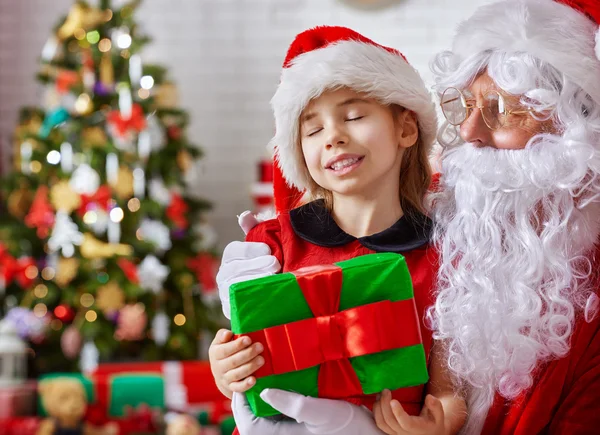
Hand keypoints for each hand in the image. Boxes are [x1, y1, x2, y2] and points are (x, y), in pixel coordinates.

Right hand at [208, 329, 264, 398]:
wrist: (221, 374)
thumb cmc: (225, 352)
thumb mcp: (220, 342)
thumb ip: (223, 335)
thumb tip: (227, 334)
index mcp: (215, 353)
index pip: (225, 350)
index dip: (237, 345)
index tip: (248, 339)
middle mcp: (218, 367)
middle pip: (233, 361)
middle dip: (248, 354)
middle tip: (260, 347)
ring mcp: (225, 379)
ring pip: (237, 374)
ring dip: (250, 367)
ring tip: (261, 359)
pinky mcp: (231, 388)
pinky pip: (238, 388)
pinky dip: (246, 384)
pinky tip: (254, 379)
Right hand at [216, 211, 280, 318]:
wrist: (268, 296)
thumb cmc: (266, 265)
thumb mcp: (262, 247)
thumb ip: (254, 230)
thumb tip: (245, 215)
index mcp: (229, 257)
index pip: (233, 250)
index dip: (250, 249)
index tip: (268, 249)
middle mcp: (223, 274)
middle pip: (235, 269)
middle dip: (256, 265)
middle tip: (275, 263)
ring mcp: (225, 292)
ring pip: (236, 286)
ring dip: (255, 281)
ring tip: (273, 278)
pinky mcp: (230, 310)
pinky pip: (237, 305)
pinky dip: (251, 300)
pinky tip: (266, 295)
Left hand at [232, 389, 384, 434]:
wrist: (371, 434)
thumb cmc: (348, 425)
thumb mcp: (321, 411)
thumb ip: (292, 404)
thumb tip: (264, 393)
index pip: (249, 426)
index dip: (241, 404)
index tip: (243, 381)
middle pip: (255, 422)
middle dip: (249, 400)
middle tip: (251, 376)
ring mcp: (292, 433)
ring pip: (267, 418)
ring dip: (262, 399)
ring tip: (263, 377)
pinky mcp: (300, 429)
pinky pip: (280, 416)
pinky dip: (276, 402)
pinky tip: (281, 385)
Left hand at [374, 391, 444, 434]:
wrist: (429, 433)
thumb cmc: (433, 422)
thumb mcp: (439, 414)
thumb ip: (436, 406)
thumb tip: (429, 398)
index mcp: (417, 428)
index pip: (406, 423)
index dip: (398, 413)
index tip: (393, 400)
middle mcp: (404, 433)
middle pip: (390, 421)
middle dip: (384, 404)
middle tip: (386, 390)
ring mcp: (396, 433)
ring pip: (382, 423)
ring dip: (378, 407)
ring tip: (380, 393)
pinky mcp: (390, 431)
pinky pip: (379, 423)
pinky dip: (376, 411)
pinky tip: (378, 400)